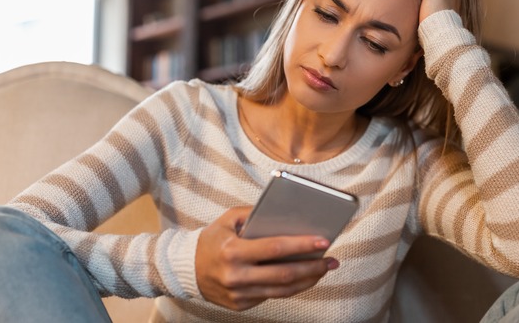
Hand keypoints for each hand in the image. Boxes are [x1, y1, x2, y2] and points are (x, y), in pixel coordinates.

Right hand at [195, 207, 338, 310]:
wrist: (185, 270)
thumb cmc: (212, 239)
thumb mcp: (228, 220)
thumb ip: (254, 213)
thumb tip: (286, 214)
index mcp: (233, 251)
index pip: (275, 248)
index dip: (302, 245)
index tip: (324, 241)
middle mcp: (236, 275)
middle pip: (284, 274)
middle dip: (313, 267)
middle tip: (332, 260)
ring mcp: (239, 294)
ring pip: (282, 290)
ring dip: (308, 280)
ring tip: (325, 269)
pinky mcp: (241, 305)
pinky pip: (272, 296)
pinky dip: (292, 287)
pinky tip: (305, 277)